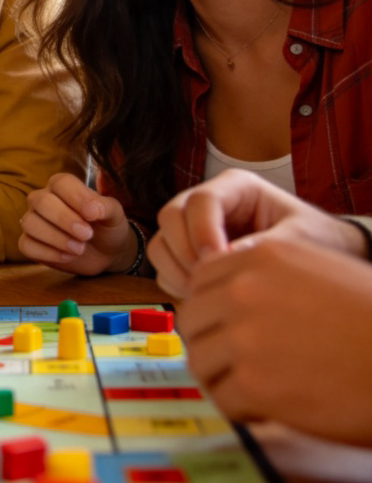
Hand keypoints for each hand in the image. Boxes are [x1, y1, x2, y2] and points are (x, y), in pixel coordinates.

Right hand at [18, 172, 134, 274]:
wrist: (105, 253)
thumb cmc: (106, 227)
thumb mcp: (114, 215)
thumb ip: (105, 207)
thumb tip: (91, 210)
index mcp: (62, 186)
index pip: (60, 183)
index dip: (76, 197)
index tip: (93, 214)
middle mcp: (42, 199)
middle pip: (41, 201)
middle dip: (64, 219)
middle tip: (87, 235)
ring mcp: (33, 221)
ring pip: (30, 223)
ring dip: (56, 238)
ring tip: (80, 249)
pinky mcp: (29, 243)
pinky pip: (26, 245)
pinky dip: (48, 253)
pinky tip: (68, 257)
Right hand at [149, 168, 365, 297]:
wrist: (320, 253)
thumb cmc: (314, 238)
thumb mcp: (299, 237)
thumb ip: (265, 246)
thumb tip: (226, 262)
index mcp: (235, 187)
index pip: (201, 200)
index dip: (202, 230)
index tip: (218, 260)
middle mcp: (206, 203)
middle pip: (170, 216)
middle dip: (185, 251)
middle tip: (210, 280)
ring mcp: (192, 227)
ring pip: (162, 242)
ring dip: (177, 270)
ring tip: (209, 292)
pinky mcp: (187, 252)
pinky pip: (164, 266)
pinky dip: (177, 283)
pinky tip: (205, 295)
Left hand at [178, 238, 371, 445]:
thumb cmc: (371, 317)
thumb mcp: (315, 269)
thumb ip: (264, 276)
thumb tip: (222, 298)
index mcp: (258, 258)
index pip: (200, 281)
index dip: (212, 309)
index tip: (225, 328)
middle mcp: (243, 292)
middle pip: (192, 320)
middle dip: (210, 343)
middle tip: (234, 364)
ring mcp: (245, 338)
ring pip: (199, 360)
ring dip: (222, 378)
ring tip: (253, 389)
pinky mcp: (255, 384)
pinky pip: (222, 398)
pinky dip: (240, 409)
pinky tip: (266, 410)